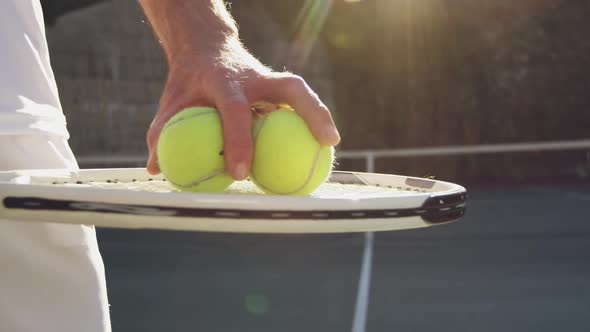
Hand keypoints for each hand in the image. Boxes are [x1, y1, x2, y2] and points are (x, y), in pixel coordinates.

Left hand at [146, 42, 339, 179]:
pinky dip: (311, 120)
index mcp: (224, 81)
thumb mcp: (170, 102)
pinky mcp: (276, 86)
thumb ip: (162, 132)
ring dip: (320, 114)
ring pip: (301, 91)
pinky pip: (297, 103)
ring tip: (332, 144)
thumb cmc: (187, 81)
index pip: (235, 110)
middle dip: (310, 111)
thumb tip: (156, 168)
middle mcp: (254, 77)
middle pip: (290, 87)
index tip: (239, 174)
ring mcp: (269, 79)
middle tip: (324, 142)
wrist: (205, 49)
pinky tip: (319, 146)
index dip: (238, 141)